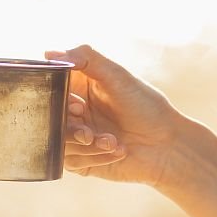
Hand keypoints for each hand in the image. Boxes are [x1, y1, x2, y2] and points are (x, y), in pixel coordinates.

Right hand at [45, 44, 184, 186]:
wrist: (168, 145)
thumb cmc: (146, 106)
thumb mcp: (118, 76)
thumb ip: (87, 58)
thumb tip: (50, 54)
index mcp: (80, 86)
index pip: (49, 88)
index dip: (56, 99)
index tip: (78, 104)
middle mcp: (75, 110)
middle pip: (48, 117)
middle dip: (69, 125)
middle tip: (88, 130)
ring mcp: (77, 136)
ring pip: (58, 141)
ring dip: (86, 143)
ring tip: (111, 140)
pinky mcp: (81, 160)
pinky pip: (71, 161)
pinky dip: (95, 156)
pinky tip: (119, 150)